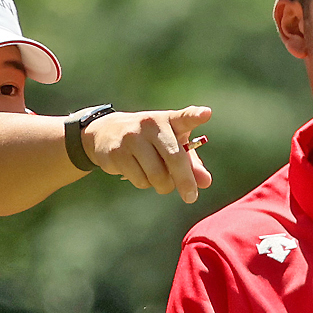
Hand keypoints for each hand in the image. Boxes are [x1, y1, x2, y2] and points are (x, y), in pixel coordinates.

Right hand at [83, 106, 212, 202]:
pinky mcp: (117, 152)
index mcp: (168, 120)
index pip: (183, 117)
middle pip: (174, 158)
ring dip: (163, 185)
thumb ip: (190, 163)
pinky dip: (145, 184)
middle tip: (191, 197)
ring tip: (159, 179)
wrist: (105, 133)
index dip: (194, 116)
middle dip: (185, 181)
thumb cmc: (149, 142)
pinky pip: (140, 180)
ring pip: (157, 175)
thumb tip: (206, 182)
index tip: (206, 114)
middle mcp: (150, 125)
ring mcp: (132, 137)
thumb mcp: (171, 146)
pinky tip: (139, 173)